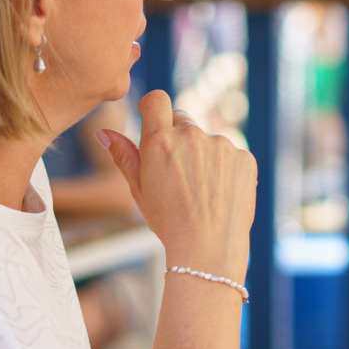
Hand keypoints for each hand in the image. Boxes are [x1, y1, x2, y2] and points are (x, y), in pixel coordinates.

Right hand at [100, 90, 255, 277]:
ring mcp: (221, 145)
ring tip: (201, 192)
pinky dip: (226, 169)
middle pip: (182, 121)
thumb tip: (103, 132)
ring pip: (208, 141)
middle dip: (178, 139)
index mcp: (160, 141)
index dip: (153, 108)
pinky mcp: (245, 157)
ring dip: (203, 156)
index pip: (156, 100)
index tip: (154, 121)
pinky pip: (231, 155)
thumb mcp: (138, 190)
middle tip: (178, 175)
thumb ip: (123, 155)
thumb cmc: (168, 221)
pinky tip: (220, 194)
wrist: (208, 249)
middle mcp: (192, 136)